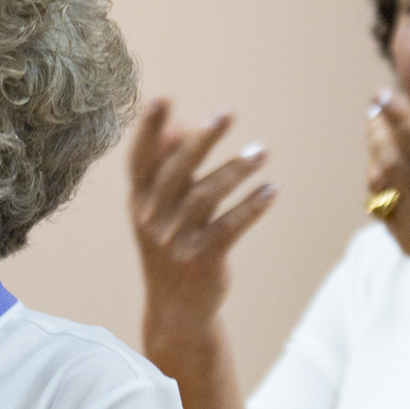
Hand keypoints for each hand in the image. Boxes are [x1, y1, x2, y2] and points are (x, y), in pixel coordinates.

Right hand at [129, 98, 276, 351]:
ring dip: (236, 170)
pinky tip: (271, 190)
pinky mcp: (202, 260)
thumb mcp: (159, 211)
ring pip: (206, 196)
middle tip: (226, 115)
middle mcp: (152, 219)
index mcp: (138, 202)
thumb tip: (182, 125)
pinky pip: (230, 226)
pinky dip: (252, 206)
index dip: (149, 130)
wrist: (176, 309)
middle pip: (176, 173)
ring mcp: (175, 241)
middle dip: (201, 141)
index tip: (162, 99)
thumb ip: (169, 170)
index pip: (140, 160)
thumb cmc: (170, 247)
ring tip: (261, 152)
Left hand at [365, 89, 409, 285]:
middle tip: (376, 110)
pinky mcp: (406, 241)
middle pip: (390, 158)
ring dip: (374, 155)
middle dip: (378, 130)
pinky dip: (377, 184)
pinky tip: (383, 168)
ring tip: (378, 135)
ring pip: (379, 182)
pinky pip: (380, 206)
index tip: (383, 94)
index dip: (397, 115)